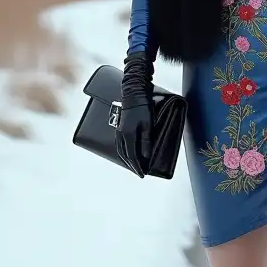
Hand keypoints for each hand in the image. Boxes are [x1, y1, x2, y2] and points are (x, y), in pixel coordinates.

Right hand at [117, 50, 153, 176]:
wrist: (133, 92)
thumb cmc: (143, 107)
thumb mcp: (148, 124)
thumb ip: (146, 141)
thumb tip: (146, 156)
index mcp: (127, 135)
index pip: (132, 156)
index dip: (137, 166)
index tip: (142, 174)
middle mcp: (120, 134)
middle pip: (124, 154)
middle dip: (131, 164)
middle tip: (138, 171)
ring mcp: (118, 129)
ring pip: (120, 149)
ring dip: (126, 158)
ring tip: (133, 164)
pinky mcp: (119, 125)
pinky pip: (119, 142)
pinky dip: (123, 150)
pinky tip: (128, 150)